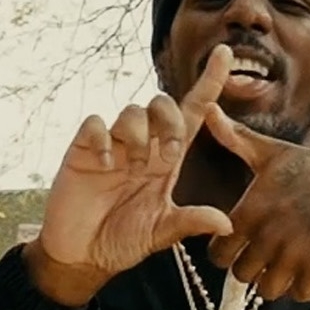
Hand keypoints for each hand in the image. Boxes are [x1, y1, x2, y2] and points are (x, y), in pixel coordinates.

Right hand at [25, 50, 241, 308]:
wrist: (81, 255)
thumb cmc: (120, 240)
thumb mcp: (161, 232)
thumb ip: (191, 221)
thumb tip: (228, 223)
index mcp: (165, 160)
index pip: (192, 113)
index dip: (209, 83)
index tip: (225, 54)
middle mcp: (141, 146)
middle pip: (163, 104)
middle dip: (171, 122)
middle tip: (170, 155)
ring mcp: (111, 145)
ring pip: (132, 111)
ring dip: (139, 137)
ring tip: (132, 170)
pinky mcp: (83, 150)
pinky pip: (95, 124)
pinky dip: (104, 139)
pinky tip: (106, 165)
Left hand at [197, 106, 309, 302]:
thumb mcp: (275, 154)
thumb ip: (238, 140)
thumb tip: (209, 110)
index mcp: (251, 210)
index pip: (218, 255)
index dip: (233, 253)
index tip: (252, 242)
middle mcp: (268, 234)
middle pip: (242, 276)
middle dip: (258, 268)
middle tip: (280, 250)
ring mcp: (293, 254)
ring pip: (269, 290)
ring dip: (282, 280)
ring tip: (299, 257)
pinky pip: (299, 295)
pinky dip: (308, 286)